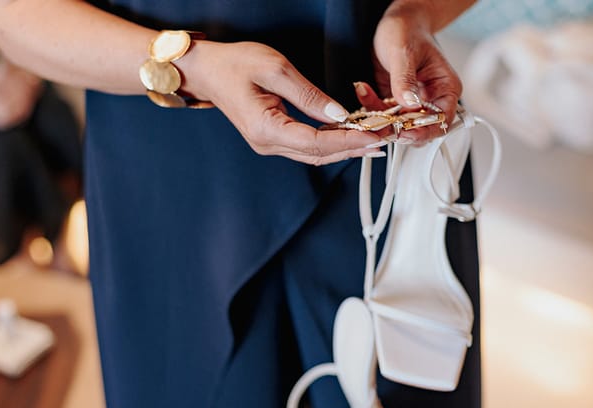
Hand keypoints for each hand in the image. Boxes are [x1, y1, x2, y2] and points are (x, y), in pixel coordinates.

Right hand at [176, 41, 382, 164]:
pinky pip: (308, 148)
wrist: (207, 71)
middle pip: (319, 155)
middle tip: (385, 138)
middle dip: (355, 148)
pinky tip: (351, 138)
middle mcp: (267, 144)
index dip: (349, 140)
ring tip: (375, 141)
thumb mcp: (275, 69)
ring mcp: (269, 145)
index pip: (316, 142)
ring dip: (346, 149)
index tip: (375, 135)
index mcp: (266, 128)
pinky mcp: (273, 139)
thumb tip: (339, 114)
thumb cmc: (234, 65)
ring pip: (315, 155)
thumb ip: (309, 94)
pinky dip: (332, 144)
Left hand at [370, 0, 463, 143]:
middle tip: (378, 126)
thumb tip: (409, 102)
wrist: (396, 22)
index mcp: (445, 88)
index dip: (424, 131)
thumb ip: (405, 79)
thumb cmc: (408, 29)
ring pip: (399, 126)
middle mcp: (431, 98)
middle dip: (398, 129)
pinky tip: (364, 91)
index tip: (405, 132)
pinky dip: (371, 107)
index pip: (441, 120)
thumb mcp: (404, 52)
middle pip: (419, 129)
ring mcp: (412, 102)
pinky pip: (383, 114)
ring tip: (366, 111)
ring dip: (380, 121)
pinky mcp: (396, 101)